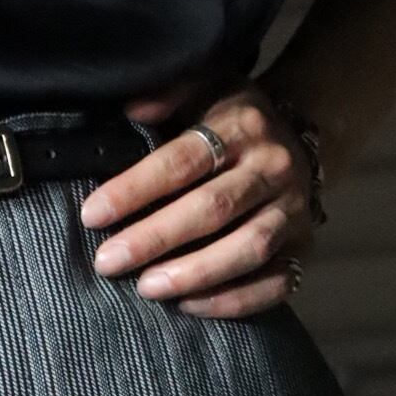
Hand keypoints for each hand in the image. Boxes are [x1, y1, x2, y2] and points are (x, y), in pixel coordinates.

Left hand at [82, 76, 318, 318]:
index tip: (93, 215)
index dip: (136, 189)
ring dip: (195, 273)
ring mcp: (292, 210)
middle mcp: (273, 167)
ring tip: (147, 288)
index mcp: (242, 126)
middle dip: (156, 238)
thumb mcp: (203, 88)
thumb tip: (132, 108)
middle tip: (108, 262)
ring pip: (248, 247)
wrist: (299, 138)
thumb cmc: (229, 121)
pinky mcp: (302, 248)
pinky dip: (233, 300)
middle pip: (213, 208)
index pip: (184, 160)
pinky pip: (276, 283)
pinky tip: (188, 306)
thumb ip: (168, 93)